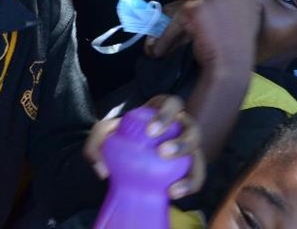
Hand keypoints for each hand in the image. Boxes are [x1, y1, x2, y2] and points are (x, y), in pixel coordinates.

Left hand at [84, 95, 203, 198]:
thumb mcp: (103, 134)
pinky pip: (196, 176)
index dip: (167, 114)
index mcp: (164, 110)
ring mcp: (188, 147)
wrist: (127, 155)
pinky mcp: (191, 166)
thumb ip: (96, 144)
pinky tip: (173, 193)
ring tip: (172, 187)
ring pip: (199, 156)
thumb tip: (102, 170)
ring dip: (191, 170)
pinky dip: (189, 186)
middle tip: (162, 153)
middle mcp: (181, 127)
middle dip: (182, 142)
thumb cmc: (120, 137)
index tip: (150, 131)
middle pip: (193, 130)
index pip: (173, 104)